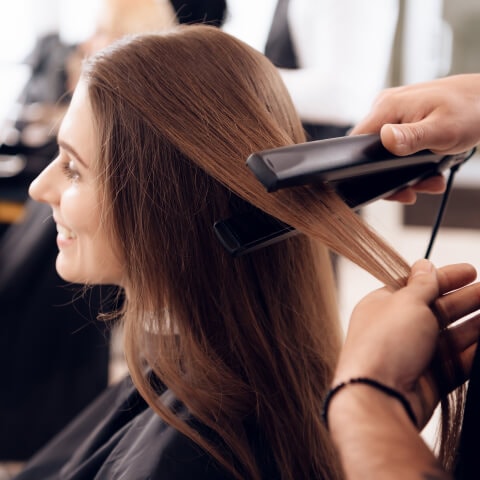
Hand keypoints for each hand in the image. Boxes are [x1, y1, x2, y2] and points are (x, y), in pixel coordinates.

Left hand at [334, 259, 479, 427]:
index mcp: (384, 305)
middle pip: (439, 309)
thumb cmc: (385, 343)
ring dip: (475, 323)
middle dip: (467, 299)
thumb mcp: (406, 302)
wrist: (380, 395)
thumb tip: (424, 264)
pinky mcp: (430, 378)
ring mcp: (414, 354)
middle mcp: (398, 328)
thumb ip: (422, 284)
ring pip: (451, 335)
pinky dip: (473, 351)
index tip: (471, 271)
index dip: (444, 278)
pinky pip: (457, 360)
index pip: (417, 286)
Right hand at [351, 74, 479, 203]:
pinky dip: (410, 161)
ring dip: (405, 172)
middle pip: (371, 151)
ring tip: (430, 181)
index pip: (358, 143)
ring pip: (385, 151)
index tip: (392, 187)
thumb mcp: (443, 130)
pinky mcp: (402, 117)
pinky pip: (397, 145)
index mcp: (388, 106)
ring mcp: (393, 112)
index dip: (368, 170)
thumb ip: (412, 137)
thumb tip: (385, 138)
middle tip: (416, 190)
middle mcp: (385, 106)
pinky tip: (428, 169)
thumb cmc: (471, 110)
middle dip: (393, 176)